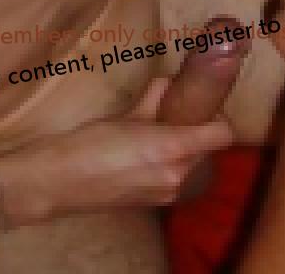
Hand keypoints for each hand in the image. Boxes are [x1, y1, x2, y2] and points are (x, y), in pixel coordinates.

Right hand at [3, 79, 233, 222]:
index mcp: (172, 149)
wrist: (61, 180)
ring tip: (159, 132)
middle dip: (198, 130)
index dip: (219, 117)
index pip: (223, 135)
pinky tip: (146, 153)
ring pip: (192, 165)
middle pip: (208, 149)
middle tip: (180, 113)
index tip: (207, 105)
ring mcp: (166, 194)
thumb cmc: (91, 143)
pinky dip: (170, 164)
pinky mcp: (154, 203)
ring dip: (184, 148)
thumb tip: (170, 82)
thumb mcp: (128, 113)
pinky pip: (175, 178)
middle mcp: (176, 175)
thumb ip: (156, 96)